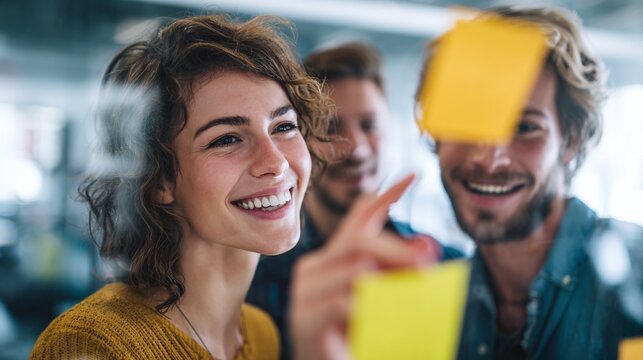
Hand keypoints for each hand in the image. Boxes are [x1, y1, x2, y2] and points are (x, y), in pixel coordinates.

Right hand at [289, 174, 439, 359]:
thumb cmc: (362, 336)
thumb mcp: (384, 297)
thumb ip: (397, 273)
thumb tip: (425, 250)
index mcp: (334, 259)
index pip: (358, 218)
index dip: (385, 197)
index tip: (413, 177)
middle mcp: (315, 267)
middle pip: (359, 241)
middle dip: (397, 249)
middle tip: (427, 263)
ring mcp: (306, 292)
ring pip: (355, 269)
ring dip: (389, 284)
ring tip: (407, 300)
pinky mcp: (305, 318)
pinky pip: (343, 302)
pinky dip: (367, 309)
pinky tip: (374, 320)